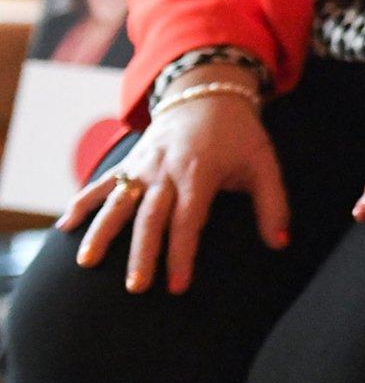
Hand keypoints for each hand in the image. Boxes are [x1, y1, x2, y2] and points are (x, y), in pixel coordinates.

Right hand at [56, 73, 286, 293]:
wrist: (209, 94)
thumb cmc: (240, 135)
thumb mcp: (265, 164)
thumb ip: (273, 205)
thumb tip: (280, 244)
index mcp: (199, 172)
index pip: (188, 221)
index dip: (182, 255)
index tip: (178, 287)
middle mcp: (166, 170)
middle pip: (150, 217)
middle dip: (142, 254)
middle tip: (136, 288)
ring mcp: (143, 165)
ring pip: (118, 201)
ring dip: (101, 232)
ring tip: (86, 262)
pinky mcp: (130, 161)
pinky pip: (102, 183)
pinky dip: (82, 203)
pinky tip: (65, 228)